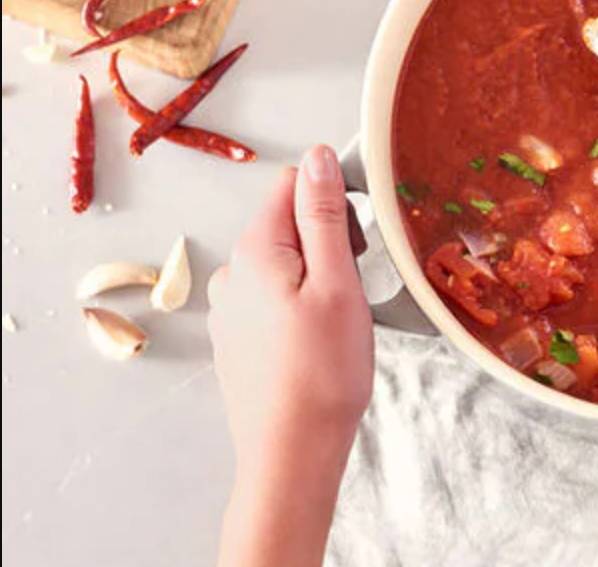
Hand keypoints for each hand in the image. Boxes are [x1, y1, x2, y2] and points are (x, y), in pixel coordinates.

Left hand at [208, 145, 372, 566]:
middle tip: (352, 290)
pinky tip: (317, 343)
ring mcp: (229, 309)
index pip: (293, 185)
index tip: (356, 246)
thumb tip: (317, 156)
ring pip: (283, 263)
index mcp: (255, 250)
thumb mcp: (337, 281)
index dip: (333, 205)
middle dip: (328, 243)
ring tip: (338, 322)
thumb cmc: (323, 371)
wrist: (291, 452)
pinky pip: (273, 299)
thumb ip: (325, 215)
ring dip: (316, 277)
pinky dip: (300, 307)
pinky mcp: (236, 339)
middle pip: (288, 224)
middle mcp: (232, 272)